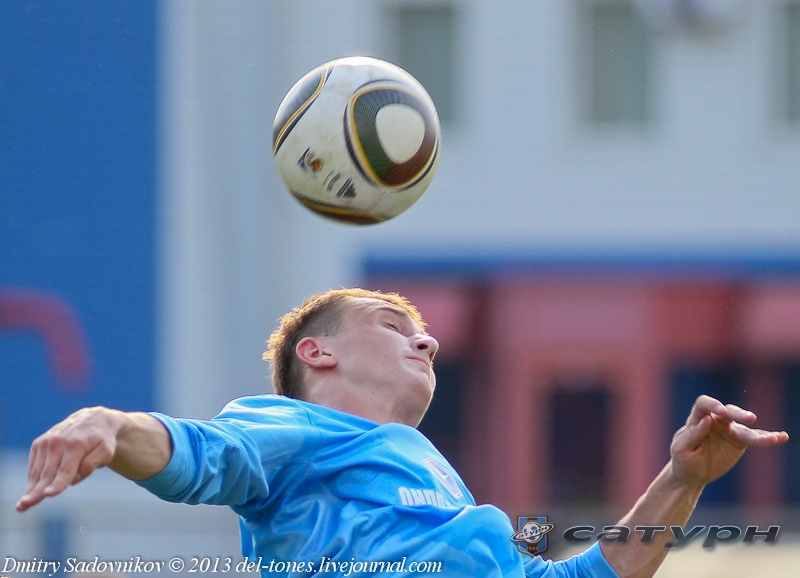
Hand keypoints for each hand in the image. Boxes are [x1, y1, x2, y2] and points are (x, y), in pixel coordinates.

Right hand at [16, 406, 119, 511]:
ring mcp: (46, 441)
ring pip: (38, 471)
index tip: (49, 494)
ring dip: (30, 489)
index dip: (58, 484)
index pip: (66, 469)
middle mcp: (58, 441)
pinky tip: (30, 493)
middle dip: (36, 491)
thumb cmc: (101, 440)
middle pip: (47, 473)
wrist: (93, 420)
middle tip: (24, 506)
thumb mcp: (106, 451)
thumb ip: (92, 464)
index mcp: (76, 444)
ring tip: (22, 505)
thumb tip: (74, 478)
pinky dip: (32, 479)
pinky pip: (34, 466)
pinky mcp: (39, 443)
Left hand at [669, 395, 788, 488]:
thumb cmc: (682, 459)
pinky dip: (767, 438)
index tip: (720, 411)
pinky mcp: (739, 441)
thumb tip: (708, 419)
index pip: (704, 404)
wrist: (692, 474)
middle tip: (750, 419)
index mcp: (697, 419)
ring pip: (745, 428)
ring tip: (774, 438)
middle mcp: (715, 420)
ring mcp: (729, 430)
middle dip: (738, 414)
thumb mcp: (681, 449)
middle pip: (728, 411)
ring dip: (760, 433)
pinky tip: (781, 437)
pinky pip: (754, 438)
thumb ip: (693, 434)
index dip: (713, 404)